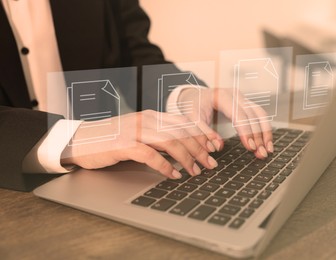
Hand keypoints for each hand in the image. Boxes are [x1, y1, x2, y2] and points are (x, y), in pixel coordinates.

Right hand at [61, 110, 218, 178]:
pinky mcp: (123, 144)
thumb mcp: (139, 133)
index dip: (203, 134)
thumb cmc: (112, 139)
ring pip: (170, 141)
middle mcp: (145, 120)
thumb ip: (159, 137)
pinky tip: (174, 175)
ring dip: (187, 158)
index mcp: (152, 116)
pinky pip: (150, 155)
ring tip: (196, 171)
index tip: (215, 146)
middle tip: (211, 163)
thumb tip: (183, 150)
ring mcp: (134, 131)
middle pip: (181, 132)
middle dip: (200, 148)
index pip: (184, 122)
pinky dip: (165, 166)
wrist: (81, 140)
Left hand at [178, 87, 272, 158]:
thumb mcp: (192, 118)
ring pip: (260, 115)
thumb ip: (203, 132)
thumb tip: (217, 147)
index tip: (250, 147)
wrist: (195, 96)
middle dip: (258, 135)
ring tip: (267, 150)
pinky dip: (264, 130)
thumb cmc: (193, 106)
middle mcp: (236, 95)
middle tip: (261, 153)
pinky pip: (259, 116)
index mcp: (222, 96)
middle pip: (252, 115)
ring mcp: (243, 99)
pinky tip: (266, 143)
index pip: (238, 114)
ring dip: (266, 133)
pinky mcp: (246, 105)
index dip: (246, 131)